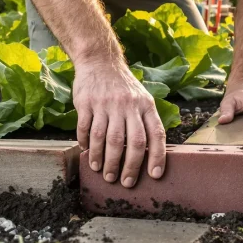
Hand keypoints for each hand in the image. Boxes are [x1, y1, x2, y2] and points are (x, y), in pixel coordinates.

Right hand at [74, 61, 165, 187]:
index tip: (155, 175)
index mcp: (145, 106)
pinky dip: (86, 144)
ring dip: (104, 159)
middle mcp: (128, 105)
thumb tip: (152, 155)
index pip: (156, 134)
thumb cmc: (124, 87)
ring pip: (106, 138)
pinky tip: (87, 154)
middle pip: (130, 141)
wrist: (100, 61)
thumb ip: (146, 122)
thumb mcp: (142, 99)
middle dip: (128, 166)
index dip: (157, 156)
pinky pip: (85, 128)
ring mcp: (106, 104)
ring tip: (104, 173)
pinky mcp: (86, 103)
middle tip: (124, 182)